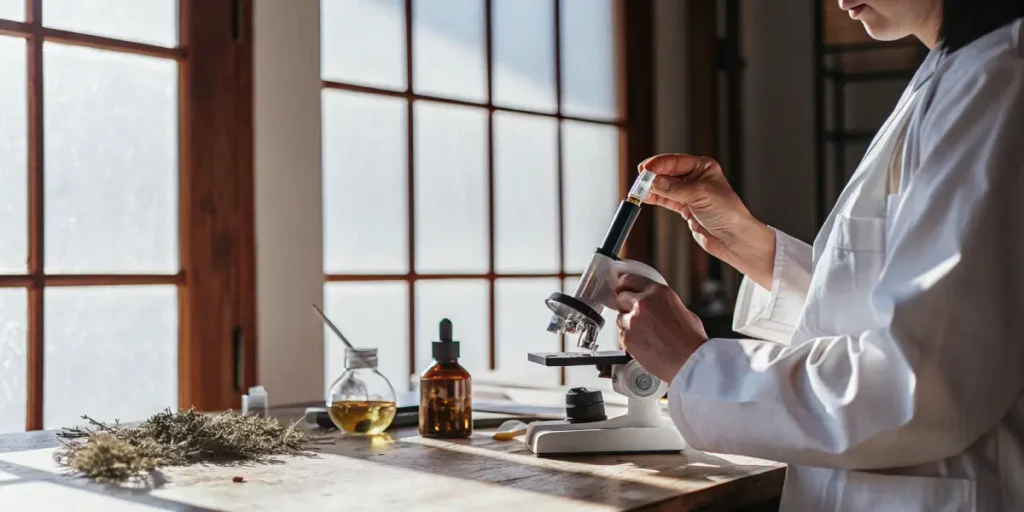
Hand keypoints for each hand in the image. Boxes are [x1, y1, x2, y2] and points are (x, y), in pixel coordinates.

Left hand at [612, 272, 708, 383]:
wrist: (690, 361)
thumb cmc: (691, 340)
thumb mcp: (682, 310)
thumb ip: (663, 303)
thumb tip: (656, 305)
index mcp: (658, 292)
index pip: (629, 280)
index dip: (623, 285)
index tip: (621, 288)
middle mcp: (642, 304)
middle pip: (620, 298)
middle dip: (625, 306)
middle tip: (635, 316)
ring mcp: (633, 321)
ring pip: (620, 318)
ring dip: (628, 324)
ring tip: (646, 335)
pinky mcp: (627, 338)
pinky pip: (622, 336)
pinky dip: (630, 340)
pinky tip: (644, 345)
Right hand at [639, 154, 775, 288]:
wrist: (734, 239)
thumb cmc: (728, 213)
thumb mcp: (700, 195)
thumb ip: (675, 189)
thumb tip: (654, 182)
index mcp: (703, 167)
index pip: (675, 161)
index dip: (658, 165)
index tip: (644, 170)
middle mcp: (696, 177)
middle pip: (667, 172)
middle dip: (652, 176)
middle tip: (639, 181)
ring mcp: (689, 192)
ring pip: (664, 186)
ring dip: (650, 188)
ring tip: (637, 191)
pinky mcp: (685, 207)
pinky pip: (665, 199)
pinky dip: (654, 198)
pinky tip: (644, 197)